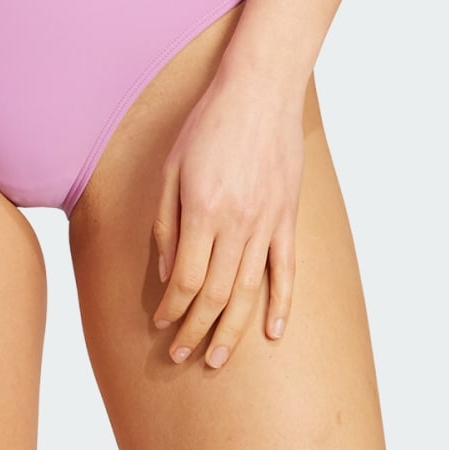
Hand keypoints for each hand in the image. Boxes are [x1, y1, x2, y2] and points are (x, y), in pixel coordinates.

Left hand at [149, 61, 304, 370]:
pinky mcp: (288, 217)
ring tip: (218, 358)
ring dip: (232, 330)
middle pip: (215, 295)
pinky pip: (287, 270)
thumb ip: (166, 223)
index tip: (160, 324)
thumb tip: (166, 272)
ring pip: (249, 291)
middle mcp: (236, 223)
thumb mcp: (171, 167)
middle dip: (196, 331)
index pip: (185, 280)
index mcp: (202, 210)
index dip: (171, 309)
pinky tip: (273, 332)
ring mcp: (267, 223)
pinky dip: (282, 304)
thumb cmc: (208, 124)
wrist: (260, 91)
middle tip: (182, 356)